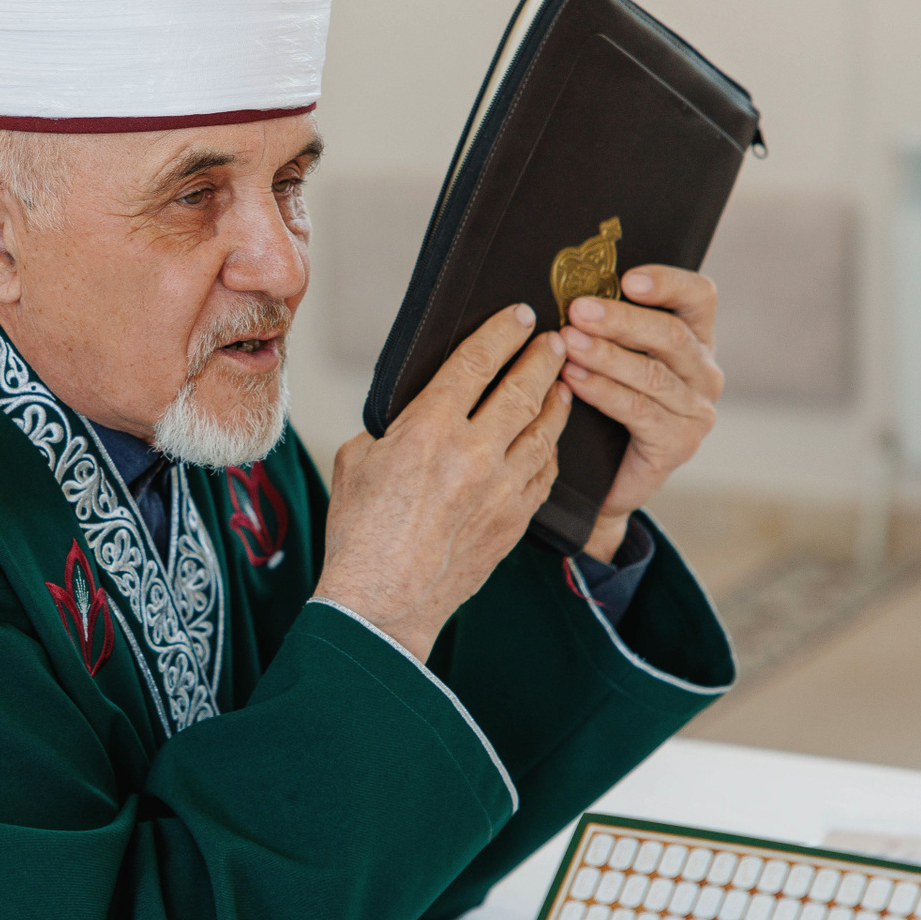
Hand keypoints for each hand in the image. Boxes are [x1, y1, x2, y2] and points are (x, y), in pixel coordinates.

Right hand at [315, 304, 573, 660]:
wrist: (383, 602)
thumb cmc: (360, 533)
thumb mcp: (356, 459)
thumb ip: (394, 429)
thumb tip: (416, 416)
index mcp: (428, 429)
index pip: (476, 362)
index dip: (503, 333)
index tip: (522, 317)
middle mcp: (473, 453)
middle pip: (523, 389)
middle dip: (543, 358)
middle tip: (556, 341)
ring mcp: (501, 490)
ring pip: (544, 431)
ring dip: (557, 401)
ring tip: (563, 384)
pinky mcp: (514, 521)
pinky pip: (544, 474)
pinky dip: (549, 450)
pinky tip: (549, 441)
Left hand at [560, 266, 723, 562]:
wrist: (606, 478)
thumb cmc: (605, 402)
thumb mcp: (613, 355)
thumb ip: (606, 324)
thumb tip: (568, 284)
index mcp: (696, 339)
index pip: (699, 297)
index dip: (668, 283)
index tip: (627, 278)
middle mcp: (704, 373)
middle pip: (671, 335)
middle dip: (621, 320)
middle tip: (578, 310)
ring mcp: (696, 412)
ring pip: (652, 374)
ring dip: (606, 355)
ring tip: (567, 343)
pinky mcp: (678, 444)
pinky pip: (638, 410)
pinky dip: (602, 391)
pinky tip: (573, 379)